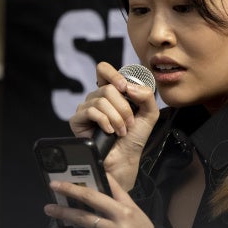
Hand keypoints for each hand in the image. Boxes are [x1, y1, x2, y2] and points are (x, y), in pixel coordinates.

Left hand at [44, 174, 153, 227]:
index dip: (71, 190)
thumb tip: (102, 172)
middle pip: (83, 218)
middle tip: (48, 208)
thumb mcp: (131, 207)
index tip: (55, 185)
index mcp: (122, 212)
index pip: (91, 197)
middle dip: (63, 212)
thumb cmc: (140, 227)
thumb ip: (116, 191)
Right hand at [69, 62, 158, 190]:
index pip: (103, 70)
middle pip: (107, 88)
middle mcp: (97, 97)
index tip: (125, 88)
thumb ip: (146, 95)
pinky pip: (91, 111)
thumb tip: (128, 86)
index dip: (114, 75)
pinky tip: (109, 131)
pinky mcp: (77, 120)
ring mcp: (86, 108)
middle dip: (123, 108)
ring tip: (121, 130)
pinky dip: (105, 121)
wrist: (125, 158)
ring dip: (116, 118)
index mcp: (111, 92)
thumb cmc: (135, 137)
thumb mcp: (149, 113)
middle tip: (128, 123)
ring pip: (101, 101)